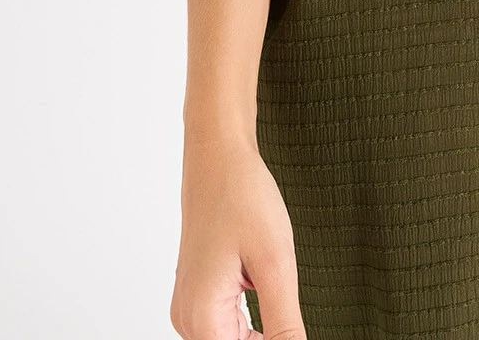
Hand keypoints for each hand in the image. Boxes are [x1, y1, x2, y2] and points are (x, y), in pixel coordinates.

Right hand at [171, 130, 306, 338]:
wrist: (218, 156)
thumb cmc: (242, 197)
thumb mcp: (275, 264)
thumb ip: (285, 325)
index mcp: (202, 318)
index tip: (290, 324)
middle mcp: (188, 319)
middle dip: (267, 339)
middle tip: (282, 295)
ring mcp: (191, 307)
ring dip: (260, 335)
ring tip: (273, 287)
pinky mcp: (199, 295)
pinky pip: (227, 327)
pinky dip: (251, 323)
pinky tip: (267, 295)